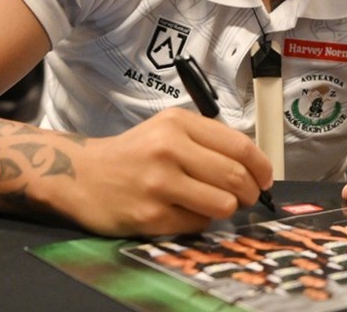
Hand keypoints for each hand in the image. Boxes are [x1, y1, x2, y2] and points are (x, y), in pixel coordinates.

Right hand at [54, 107, 272, 236]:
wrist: (81, 174)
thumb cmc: (134, 153)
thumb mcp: (168, 129)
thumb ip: (208, 141)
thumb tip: (253, 165)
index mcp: (178, 123)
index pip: (240, 146)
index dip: (262, 166)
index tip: (265, 178)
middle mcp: (169, 149)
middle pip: (236, 176)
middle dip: (251, 192)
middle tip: (248, 197)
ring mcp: (159, 183)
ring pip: (223, 204)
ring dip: (227, 208)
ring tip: (215, 204)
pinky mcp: (150, 215)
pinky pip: (198, 224)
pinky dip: (199, 221)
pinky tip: (185, 211)